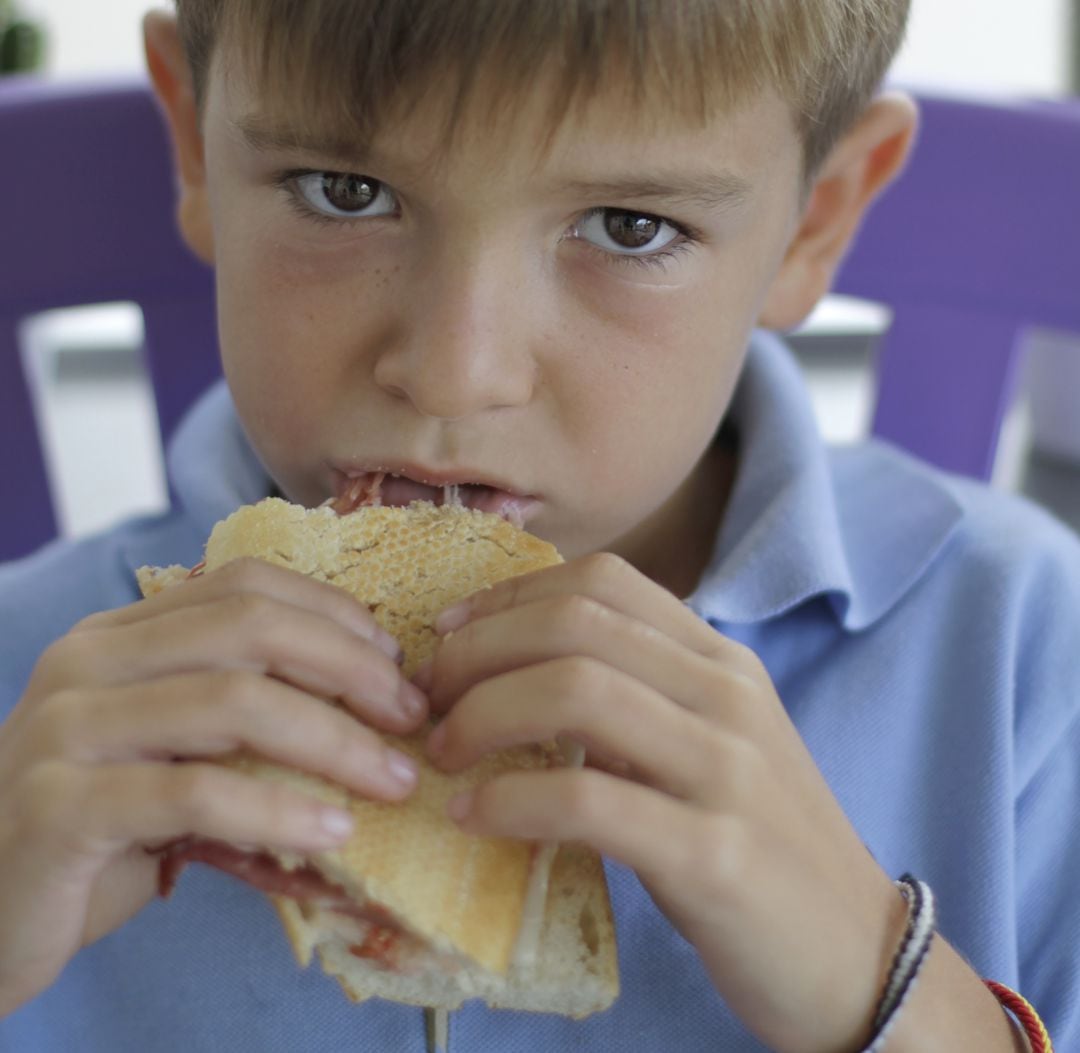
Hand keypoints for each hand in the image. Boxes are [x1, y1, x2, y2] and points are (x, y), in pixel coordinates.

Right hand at [0, 559, 426, 1015]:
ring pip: (233, 704)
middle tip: (411, 716)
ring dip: (335, 742)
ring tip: (394, 780)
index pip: (245, 585)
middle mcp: (88, 662)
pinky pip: (195, 793)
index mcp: (120, 634)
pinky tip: (333, 832)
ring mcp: (67, 728)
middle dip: (350, 668)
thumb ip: (240, 708)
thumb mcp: (173, 747)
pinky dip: (278, 810)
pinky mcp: (59, 806)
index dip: (333, 613)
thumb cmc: (104, 826)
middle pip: (249, 629)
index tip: (395, 660)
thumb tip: (371, 697)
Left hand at [420, 553, 903, 1052]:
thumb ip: (636, 696)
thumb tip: (515, 673)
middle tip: (431, 698)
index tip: (449, 636)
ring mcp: (726, 769)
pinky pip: (588, 800)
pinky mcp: (715, 853)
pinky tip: (473, 817)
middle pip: (575, 623)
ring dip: (483, 714)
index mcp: (720, 661)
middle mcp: (727, 696)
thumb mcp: (708, 743)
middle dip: (478, 651)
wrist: (856, 952)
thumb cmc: (760, 841)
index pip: (601, 582)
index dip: (508, 596)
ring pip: (577, 691)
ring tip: (443, 753)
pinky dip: (511, 799)